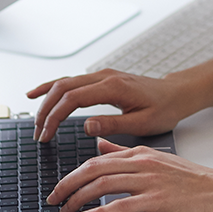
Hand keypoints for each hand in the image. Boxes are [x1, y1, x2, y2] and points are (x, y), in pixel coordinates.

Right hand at [27, 68, 195, 141]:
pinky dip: (52, 87)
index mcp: (113, 87)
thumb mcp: (142, 123)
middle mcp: (105, 77)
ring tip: (35, 121)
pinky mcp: (102, 79)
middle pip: (63, 88)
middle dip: (46, 111)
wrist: (177, 94)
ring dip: (47, 100)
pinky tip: (38, 93)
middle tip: (38, 134)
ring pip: (64, 83)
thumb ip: (113, 124)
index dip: (55, 117)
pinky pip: (72, 81)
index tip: (46, 135)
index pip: (73, 99)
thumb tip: (86, 126)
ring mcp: (102, 76)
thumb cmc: (164, 109)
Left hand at [46, 139, 212, 211]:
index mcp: (141, 153)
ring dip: (78, 199)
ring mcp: (149, 181)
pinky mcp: (156, 199)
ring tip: (65, 211)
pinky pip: (120, 206)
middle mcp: (142, 163)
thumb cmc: (194, 180)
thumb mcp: (159, 159)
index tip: (61, 187)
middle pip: (93, 170)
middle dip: (68, 185)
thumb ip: (127, 153)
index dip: (74, 173)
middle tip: (53, 199)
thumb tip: (101, 145)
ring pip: (102, 185)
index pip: (97, 159)